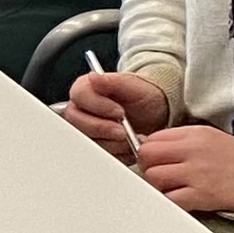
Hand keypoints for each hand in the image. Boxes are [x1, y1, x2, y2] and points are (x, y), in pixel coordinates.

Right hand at [58, 70, 172, 160]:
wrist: (155, 117)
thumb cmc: (143, 97)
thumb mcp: (134, 86)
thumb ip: (113, 81)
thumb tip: (93, 76)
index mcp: (86, 88)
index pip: (79, 96)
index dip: (98, 106)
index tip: (119, 112)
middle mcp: (80, 109)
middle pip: (78, 122)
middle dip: (103, 129)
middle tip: (124, 131)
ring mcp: (85, 130)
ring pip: (87, 141)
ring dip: (112, 143)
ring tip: (131, 138)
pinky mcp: (94, 146)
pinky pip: (97, 155)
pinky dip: (116, 154)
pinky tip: (128, 147)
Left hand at [131, 124, 233, 215]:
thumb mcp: (216, 141)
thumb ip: (187, 143)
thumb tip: (157, 149)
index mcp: (196, 133)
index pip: (153, 138)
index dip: (150, 152)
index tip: (156, 163)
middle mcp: (193, 149)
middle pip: (146, 155)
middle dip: (147, 169)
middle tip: (161, 179)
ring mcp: (197, 172)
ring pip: (153, 177)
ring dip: (158, 188)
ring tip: (174, 192)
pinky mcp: (203, 195)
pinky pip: (170, 200)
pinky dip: (171, 204)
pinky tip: (183, 204)